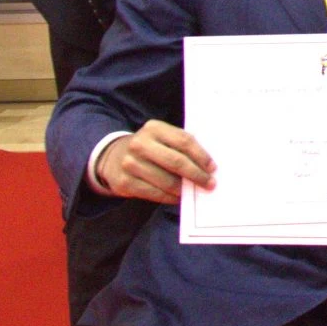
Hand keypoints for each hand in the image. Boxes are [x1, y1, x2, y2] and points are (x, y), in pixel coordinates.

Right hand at [99, 120, 214, 203]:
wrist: (113, 157)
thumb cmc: (149, 148)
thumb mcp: (162, 138)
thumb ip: (180, 146)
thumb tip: (206, 167)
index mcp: (154, 128)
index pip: (184, 141)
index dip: (201, 156)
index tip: (213, 168)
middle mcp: (140, 144)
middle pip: (176, 161)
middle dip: (196, 175)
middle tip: (209, 184)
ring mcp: (130, 164)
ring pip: (166, 180)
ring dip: (183, 189)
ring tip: (194, 191)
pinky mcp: (124, 182)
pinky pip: (154, 193)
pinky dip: (169, 197)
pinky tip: (177, 197)